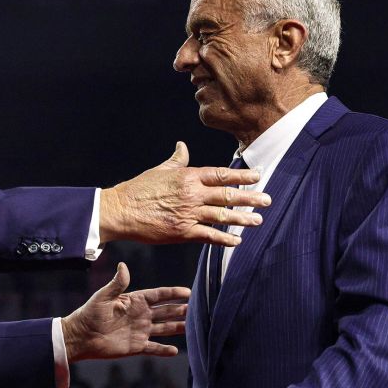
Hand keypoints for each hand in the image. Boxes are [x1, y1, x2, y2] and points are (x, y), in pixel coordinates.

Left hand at [61, 262, 188, 361]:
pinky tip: (176, 350)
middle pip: (166, 311)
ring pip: (164, 328)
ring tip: (192, 327)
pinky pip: (154, 348)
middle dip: (180, 309)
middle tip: (197, 309)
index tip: (188, 292)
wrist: (81, 337)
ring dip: (177, 327)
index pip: (159, 295)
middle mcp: (141, 315)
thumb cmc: (90, 313)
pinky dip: (164, 350)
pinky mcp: (136, 346)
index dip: (173, 293)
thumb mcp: (103, 296)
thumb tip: (123, 265)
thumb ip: (117, 283)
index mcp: (135, 301)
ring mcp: (140, 331)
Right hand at [98, 142, 269, 245]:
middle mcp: (192, 194)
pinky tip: (237, 241)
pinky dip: (225, 239)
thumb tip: (182, 146)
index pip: (221, 174)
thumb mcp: (160, 170)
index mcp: (188, 177)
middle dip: (250, 198)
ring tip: (258, 220)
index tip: (258, 175)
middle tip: (267, 200)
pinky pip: (209, 236)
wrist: (121, 210)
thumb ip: (176, 160)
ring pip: (223, 216)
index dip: (242, 175)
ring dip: (243, 219)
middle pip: (228, 195)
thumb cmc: (138, 189)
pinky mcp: (182, 232)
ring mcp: (189, 214)